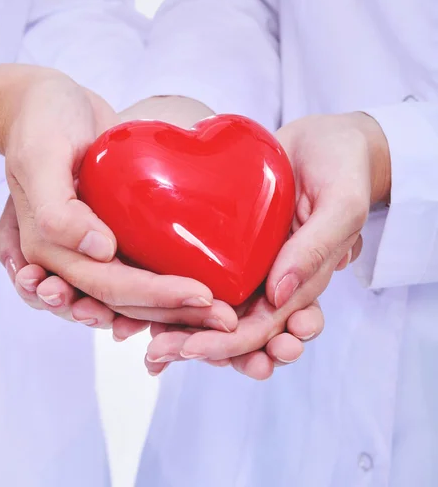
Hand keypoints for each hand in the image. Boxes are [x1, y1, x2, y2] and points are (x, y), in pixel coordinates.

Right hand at [0, 90, 237, 330]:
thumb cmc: (41, 124)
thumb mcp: (39, 157)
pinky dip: (168, 285)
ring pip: (135, 295)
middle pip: (126, 301)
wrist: (47, 104)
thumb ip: (57, 210)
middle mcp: (70, 259)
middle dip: (176, 314)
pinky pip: (140, 268)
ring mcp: (91, 250)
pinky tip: (202, 294)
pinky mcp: (110, 234)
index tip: (204, 295)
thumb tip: (101, 252)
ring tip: (223, 315)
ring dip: (177, 310)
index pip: (107, 286)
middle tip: (228, 318)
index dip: (155, 297)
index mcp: (49, 249)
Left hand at [144, 111, 389, 378]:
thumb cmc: (343, 170)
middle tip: (159, 353)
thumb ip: (316, 249)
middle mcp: (274, 282)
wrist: (328, 140)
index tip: (196, 348)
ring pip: (218, 308)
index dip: (234, 343)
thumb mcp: (340, 206)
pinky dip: (181, 294)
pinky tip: (150, 306)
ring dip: (186, 330)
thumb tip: (279, 296)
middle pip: (238, 328)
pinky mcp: (233, 243)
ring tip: (150, 344)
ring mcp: (252, 264)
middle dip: (201, 346)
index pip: (268, 327)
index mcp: (303, 284)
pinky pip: (206, 272)